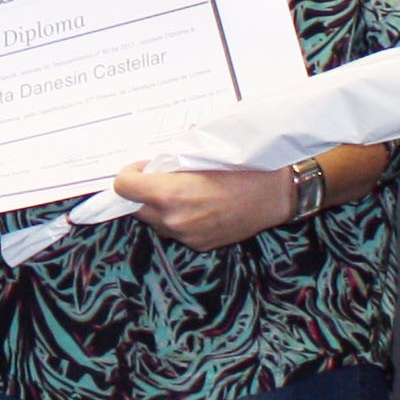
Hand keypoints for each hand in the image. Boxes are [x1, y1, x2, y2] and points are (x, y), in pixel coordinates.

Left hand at [110, 161, 291, 253]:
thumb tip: (155, 161)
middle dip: (143, 192)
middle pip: (136, 207)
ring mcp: (186, 236)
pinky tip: (198, 207)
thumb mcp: (203, 154)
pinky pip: (176, 232)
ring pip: (155, 222)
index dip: (129, 174)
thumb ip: (172, 160)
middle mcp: (173, 218)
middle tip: (160, 178)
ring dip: (159, 208)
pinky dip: (179, 220)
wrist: (276, 194)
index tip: (143, 167)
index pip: (123, 187)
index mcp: (170, 193)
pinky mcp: (199, 245)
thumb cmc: (243, 167)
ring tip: (181, 193)